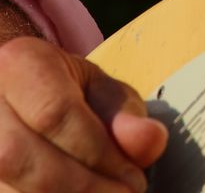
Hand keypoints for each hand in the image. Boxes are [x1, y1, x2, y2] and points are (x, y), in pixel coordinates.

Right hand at [0, 37, 166, 192]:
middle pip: (24, 158)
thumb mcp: (98, 88)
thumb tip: (150, 141)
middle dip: (81, 187)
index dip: (98, 153)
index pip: (55, 113)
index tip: (133, 180)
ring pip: (10, 191)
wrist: (16, 95)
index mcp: (19, 64)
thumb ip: (124, 113)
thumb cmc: (63, 91)